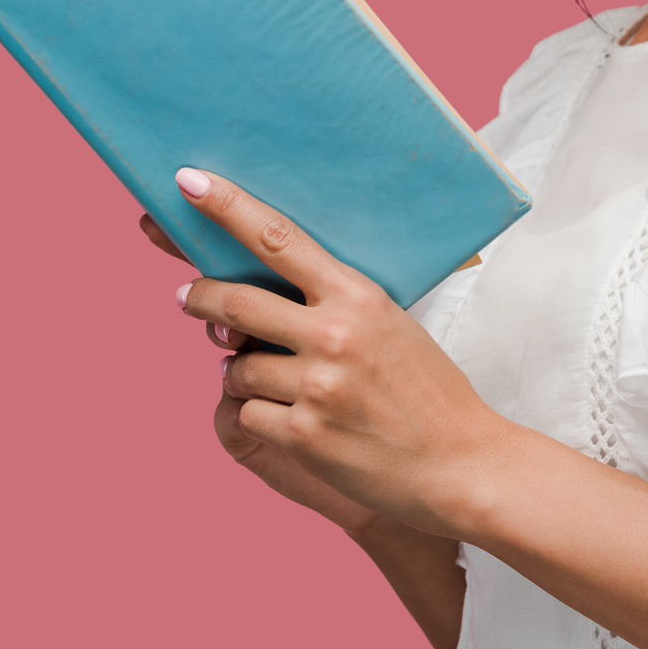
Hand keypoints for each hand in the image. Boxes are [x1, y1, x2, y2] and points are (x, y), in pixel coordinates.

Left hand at [166, 169, 512, 537]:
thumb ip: (333, 305)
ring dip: (240, 371)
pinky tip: (292, 420)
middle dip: (199, 297)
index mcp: (359, 297)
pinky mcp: (304, 435)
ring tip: (271, 381)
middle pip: (236, 302)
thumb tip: (262, 294)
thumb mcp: (391, 326)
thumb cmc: (428, 393)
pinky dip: (260, 414)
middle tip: (185, 296)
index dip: (228, 209)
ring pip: (236, 366)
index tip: (191, 183)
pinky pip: (248, 413)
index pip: (279, 239)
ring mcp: (318, 387)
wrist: (462, 464)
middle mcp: (334, 335)